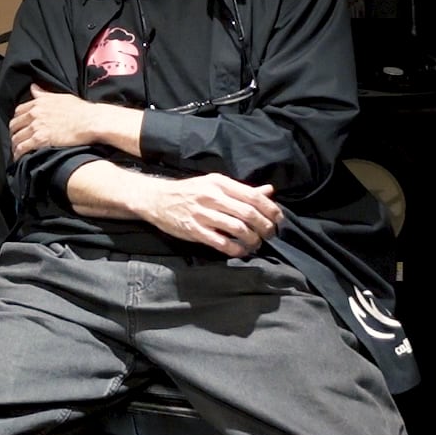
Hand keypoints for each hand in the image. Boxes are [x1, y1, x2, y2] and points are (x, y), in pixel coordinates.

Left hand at [9, 85, 103, 159]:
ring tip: (17, 152)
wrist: (91, 121)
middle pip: (14, 125)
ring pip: (16, 137)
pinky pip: (23, 148)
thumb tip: (33, 87)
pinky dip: (18, 154)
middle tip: (17, 140)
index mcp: (39, 103)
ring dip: (15, 146)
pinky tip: (20, 158)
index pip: (19, 111)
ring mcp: (36, 126)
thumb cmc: (80, 110)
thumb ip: (44, 94)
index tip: (19, 127)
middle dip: (14, 133)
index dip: (18, 120)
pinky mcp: (40, 139)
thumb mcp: (61, 97)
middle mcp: (35, 113)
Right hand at [140, 173, 281, 256]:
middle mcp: (211, 196)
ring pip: (237, 228)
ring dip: (252, 239)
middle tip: (270, 234)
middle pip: (248, 213)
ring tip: (256, 244)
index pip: (253, 196)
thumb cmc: (189, 191)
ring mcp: (202, 213)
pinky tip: (240, 251)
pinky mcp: (193, 230)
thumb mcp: (214, 185)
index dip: (270, 209)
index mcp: (219, 183)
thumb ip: (242, 190)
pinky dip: (235, 249)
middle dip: (265, 226)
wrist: (157, 199)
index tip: (278, 219)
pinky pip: (220, 242)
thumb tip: (269, 191)